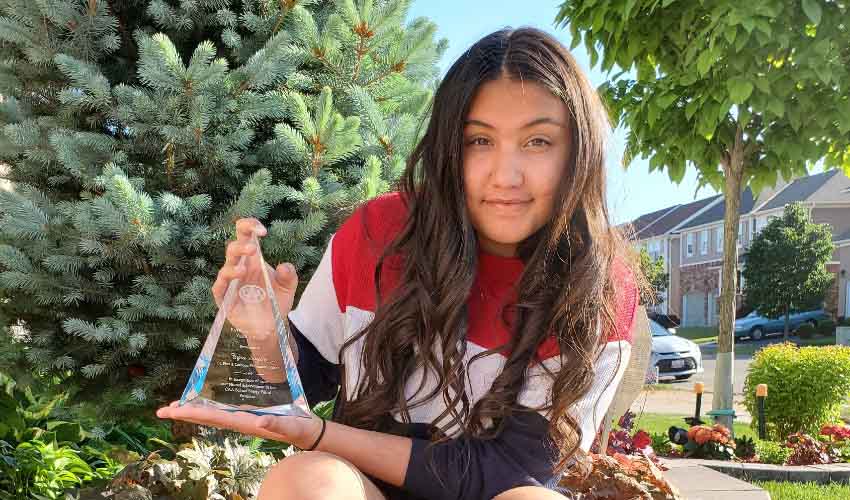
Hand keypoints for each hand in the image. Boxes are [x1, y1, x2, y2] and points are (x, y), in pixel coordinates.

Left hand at [156, 401, 323, 449]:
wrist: (307, 432)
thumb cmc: (298, 427)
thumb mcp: (289, 425)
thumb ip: (275, 424)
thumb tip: (260, 422)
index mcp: (243, 421)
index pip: (210, 415)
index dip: (189, 412)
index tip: (169, 411)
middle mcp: (239, 420)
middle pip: (206, 416)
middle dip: (184, 412)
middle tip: (163, 410)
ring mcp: (243, 418)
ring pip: (212, 414)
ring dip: (195, 410)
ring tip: (178, 406)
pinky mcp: (249, 415)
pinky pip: (223, 410)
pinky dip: (210, 406)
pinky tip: (206, 402)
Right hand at [213, 218, 297, 337]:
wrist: (271, 326)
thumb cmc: (276, 301)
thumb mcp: (288, 287)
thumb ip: (289, 275)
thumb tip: (284, 266)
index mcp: (253, 259)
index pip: (245, 235)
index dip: (250, 226)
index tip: (263, 231)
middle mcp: (239, 267)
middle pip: (233, 248)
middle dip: (242, 246)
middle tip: (254, 249)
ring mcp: (230, 282)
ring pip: (225, 267)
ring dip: (234, 266)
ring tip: (245, 270)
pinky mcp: (224, 298)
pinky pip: (219, 287)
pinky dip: (225, 282)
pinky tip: (234, 280)